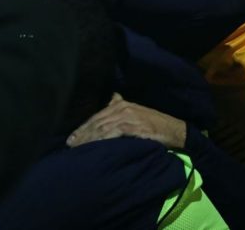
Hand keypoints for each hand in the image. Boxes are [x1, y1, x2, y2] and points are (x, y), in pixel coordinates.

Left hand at [66, 93, 186, 148]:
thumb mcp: (137, 112)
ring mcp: (127, 117)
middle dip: (82, 134)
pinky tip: (93, 147)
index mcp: (121, 104)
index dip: (83, 127)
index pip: (97, 116)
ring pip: (101, 128)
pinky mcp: (132, 126)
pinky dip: (100, 140)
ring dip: (87, 139)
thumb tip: (112, 97)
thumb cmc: (155, 124)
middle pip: (96, 122)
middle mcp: (122, 108)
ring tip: (77, 148)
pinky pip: (112, 134)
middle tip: (70, 144)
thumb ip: (122, 106)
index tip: (72, 138)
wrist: (175, 130)